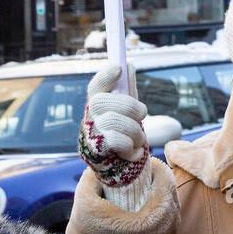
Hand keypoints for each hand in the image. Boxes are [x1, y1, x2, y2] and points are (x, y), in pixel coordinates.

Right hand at [78, 62, 148, 187]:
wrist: (122, 168)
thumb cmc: (124, 134)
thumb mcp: (127, 110)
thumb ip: (127, 90)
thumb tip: (128, 65)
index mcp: (97, 105)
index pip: (95, 87)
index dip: (105, 76)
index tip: (118, 68)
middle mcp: (89, 118)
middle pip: (103, 102)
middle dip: (129, 106)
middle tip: (143, 114)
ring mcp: (90, 135)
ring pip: (114, 122)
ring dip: (135, 131)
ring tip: (139, 139)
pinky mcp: (96, 152)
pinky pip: (117, 141)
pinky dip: (131, 147)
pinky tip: (132, 151)